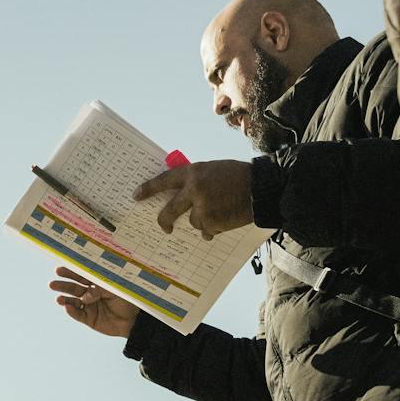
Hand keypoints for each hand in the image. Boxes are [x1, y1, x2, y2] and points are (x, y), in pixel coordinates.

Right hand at [49, 267, 136, 337]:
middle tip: (53, 284)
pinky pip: (78, 314)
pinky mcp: (89, 318)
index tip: (60, 269)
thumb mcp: (115, 290)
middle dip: (63, 286)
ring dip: (65, 299)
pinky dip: (72, 311)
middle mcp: (90, 294)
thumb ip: (99, 290)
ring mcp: (89, 306)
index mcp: (97, 283)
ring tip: (58, 299)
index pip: (82, 275)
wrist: (133, 320)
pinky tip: (67, 307)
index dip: (71, 272)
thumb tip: (85, 296)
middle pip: (74, 288)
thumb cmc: (127, 301)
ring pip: (73, 301)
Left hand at [133, 159, 253, 238]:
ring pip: (194, 221)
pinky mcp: (212, 223)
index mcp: (193, 173)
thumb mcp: (213, 170)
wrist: (262, 188)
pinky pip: (207, 230)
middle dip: (164, 221)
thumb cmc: (239, 176)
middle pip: (169, 211)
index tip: (136, 196)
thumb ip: (196, 180)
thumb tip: (181, 195)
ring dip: (204, 220)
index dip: (148, 188)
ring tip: (221, 210)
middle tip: (164, 227)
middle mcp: (194, 190)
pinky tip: (226, 218)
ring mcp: (202, 209)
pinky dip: (214, 228)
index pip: (164, 180)